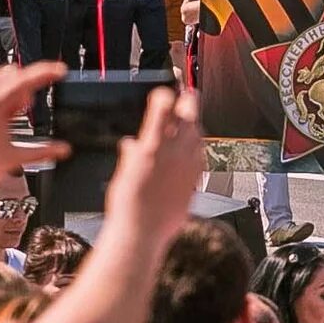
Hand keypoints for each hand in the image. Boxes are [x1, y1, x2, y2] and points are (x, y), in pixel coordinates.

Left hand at [0, 62, 70, 190]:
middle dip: (25, 88)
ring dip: (10, 88)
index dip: (48, 72)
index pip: (28, 78)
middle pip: (15, 74)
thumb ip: (42, 152)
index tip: (61, 71)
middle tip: (24, 109)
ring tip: (8, 112)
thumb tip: (63, 150)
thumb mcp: (12, 158)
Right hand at [103, 82, 206, 244]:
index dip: (166, 93)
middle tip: (184, 93)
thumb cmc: (128, 207)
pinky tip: (190, 149)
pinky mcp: (197, 177)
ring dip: (193, 122)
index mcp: (151, 147)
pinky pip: (201, 153)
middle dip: (187, 99)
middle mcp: (174, 152)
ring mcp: (189, 164)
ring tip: (186, 119)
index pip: (164, 106)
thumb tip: (132, 144)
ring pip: (198, 131)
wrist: (143, 233)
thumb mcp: (122, 174)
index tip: (165, 88)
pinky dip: (196, 146)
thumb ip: (130, 155)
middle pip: (189, 113)